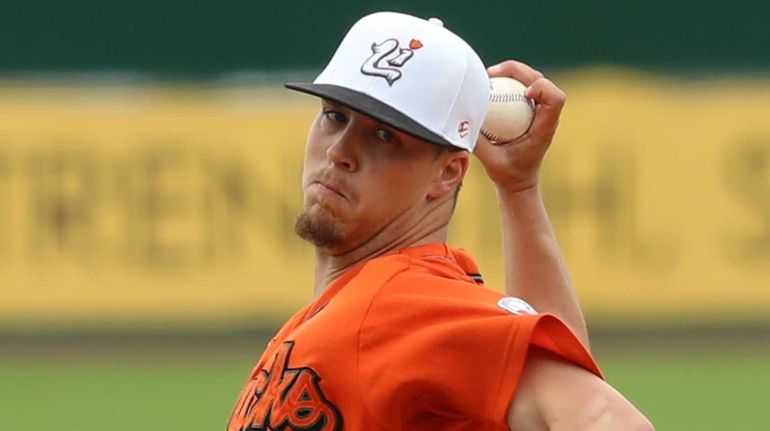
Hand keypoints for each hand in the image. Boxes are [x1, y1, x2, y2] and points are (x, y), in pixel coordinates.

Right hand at [474, 60, 565, 192]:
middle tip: (493, 73)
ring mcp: (538, 110)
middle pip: (541, 80)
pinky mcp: (529, 109)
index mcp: (544, 128)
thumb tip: (461, 124)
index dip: (543, 88)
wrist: (519, 181)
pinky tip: (489, 83)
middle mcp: (545, 116)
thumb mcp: (492, 162)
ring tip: (489, 74)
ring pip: (532, 79)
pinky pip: (521, 86)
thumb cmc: (508, 174)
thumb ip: (478, 144)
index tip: (523, 93)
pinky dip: (507, 81)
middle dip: (519, 71)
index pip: (555, 99)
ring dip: (512, 72)